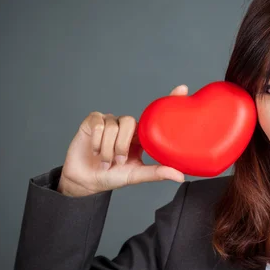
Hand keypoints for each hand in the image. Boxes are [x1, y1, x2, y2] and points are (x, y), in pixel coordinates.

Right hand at [57, 85, 188, 196]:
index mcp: (141, 135)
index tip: (183, 89)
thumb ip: (157, 173)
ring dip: (108, 149)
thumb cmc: (113, 176)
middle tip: (118, 162)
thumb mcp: (137, 175)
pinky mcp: (93, 121)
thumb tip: (180, 176)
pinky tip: (95, 151)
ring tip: (106, 161)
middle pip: (129, 121)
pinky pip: (98, 125)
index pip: (156, 114)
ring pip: (112, 126)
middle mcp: (127, 126)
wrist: (87, 181)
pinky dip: (96, 142)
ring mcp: (110, 121)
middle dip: (121, 145)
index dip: (170, 99)